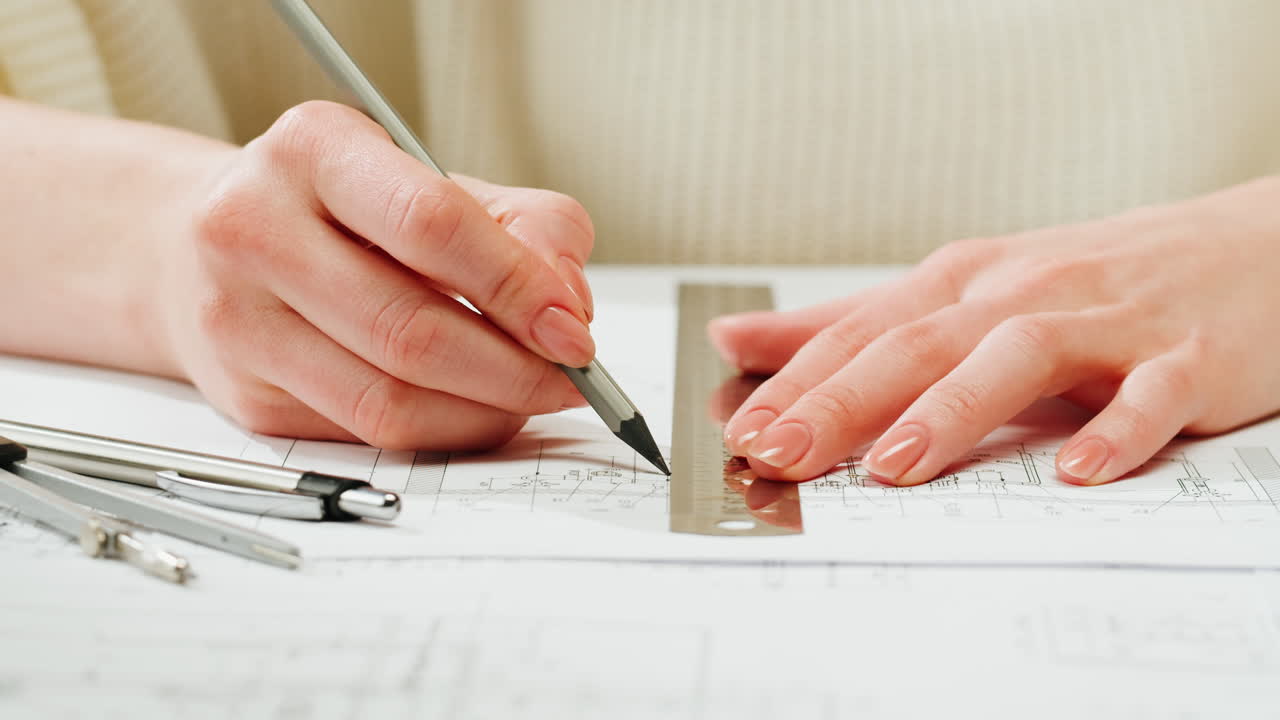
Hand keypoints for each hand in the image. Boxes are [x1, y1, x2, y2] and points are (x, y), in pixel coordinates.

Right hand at [157, 101, 595, 449]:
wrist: (203, 243)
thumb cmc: (346, 210)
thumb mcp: (436, 181)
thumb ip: (527, 225)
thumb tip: (569, 302)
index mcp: (313, 150)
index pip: (431, 225)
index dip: (517, 287)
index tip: (574, 330)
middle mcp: (255, 227)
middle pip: (409, 329)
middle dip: (514, 369)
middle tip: (573, 380)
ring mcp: (239, 320)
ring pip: (387, 399)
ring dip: (486, 411)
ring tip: (533, 396)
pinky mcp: (246, 395)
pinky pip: (367, 433)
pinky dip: (444, 430)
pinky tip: (477, 409)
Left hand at [710, 176, 1279, 485]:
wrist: (1248, 248)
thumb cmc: (1090, 278)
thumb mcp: (963, 290)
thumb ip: (853, 321)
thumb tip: (741, 339)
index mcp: (965, 282)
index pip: (866, 330)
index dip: (801, 379)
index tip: (744, 428)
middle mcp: (1022, 293)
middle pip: (921, 341)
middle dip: (845, 399)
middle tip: (785, 452)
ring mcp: (1105, 322)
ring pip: (1018, 356)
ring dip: (953, 410)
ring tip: (896, 465)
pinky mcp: (1184, 357)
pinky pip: (1148, 395)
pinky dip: (1112, 431)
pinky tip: (1075, 472)